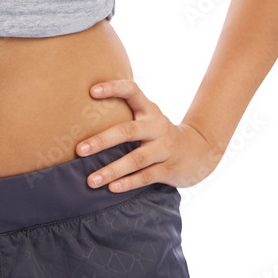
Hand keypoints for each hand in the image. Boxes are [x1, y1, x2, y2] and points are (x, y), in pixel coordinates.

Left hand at [75, 79, 223, 191]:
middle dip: (102, 140)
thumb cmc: (159, 133)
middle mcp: (157, 126)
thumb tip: (83, 118)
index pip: (132, 91)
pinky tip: (112, 188)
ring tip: (91, 179)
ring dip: (112, 170)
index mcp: (149, 109)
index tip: (90, 91)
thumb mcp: (148, 118)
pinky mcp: (169, 169)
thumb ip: (126, 114)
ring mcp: (165, 148)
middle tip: (79, 149)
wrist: (199, 151)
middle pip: (128, 130)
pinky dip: (128, 182)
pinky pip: (146, 176)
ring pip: (136, 158)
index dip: (113, 88)